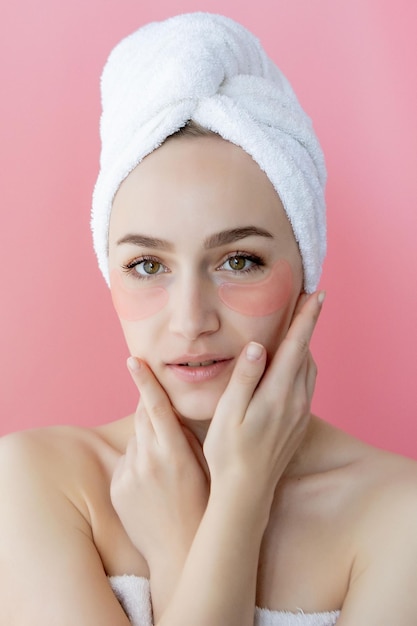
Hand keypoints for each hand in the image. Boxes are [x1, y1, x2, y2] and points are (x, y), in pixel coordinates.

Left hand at [110, 360, 208, 568]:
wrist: (179, 549)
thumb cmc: (201, 505)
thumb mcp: (203, 466)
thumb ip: (184, 437)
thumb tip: (171, 416)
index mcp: (173, 452)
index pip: (155, 406)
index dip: (144, 381)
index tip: (133, 360)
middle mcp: (147, 460)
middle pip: (141, 417)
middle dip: (148, 409)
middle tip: (161, 413)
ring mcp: (129, 475)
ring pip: (134, 441)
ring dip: (146, 442)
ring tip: (164, 467)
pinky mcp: (117, 488)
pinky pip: (125, 463)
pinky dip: (136, 463)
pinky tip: (152, 484)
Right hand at [204, 291, 323, 517]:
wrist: (246, 492)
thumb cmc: (229, 452)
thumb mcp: (228, 413)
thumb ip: (244, 377)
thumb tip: (256, 345)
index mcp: (278, 394)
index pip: (296, 346)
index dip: (307, 318)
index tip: (317, 294)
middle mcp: (296, 401)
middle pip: (306, 353)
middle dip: (307, 326)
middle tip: (305, 302)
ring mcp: (300, 413)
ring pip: (309, 369)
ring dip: (305, 346)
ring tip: (297, 328)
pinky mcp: (299, 423)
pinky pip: (307, 384)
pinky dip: (302, 365)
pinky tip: (290, 365)